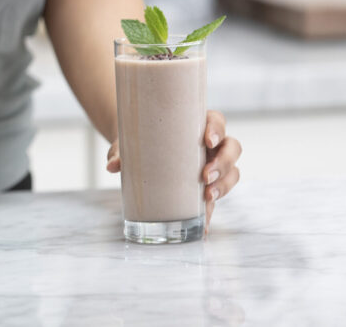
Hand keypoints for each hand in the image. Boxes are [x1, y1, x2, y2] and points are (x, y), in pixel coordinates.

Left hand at [105, 110, 241, 231]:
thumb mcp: (128, 143)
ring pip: (232, 171)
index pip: (216, 121)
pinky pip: (217, 196)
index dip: (217, 130)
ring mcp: (212, 164)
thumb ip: (120, 152)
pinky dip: (212, 210)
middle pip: (232, 148)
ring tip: (208, 196)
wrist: (136, 151)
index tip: (207, 141)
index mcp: (196, 124)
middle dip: (223, 163)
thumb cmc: (139, 140)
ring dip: (224, 184)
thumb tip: (113, 166)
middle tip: (204, 175)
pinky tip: (205, 223)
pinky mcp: (207, 185)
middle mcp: (210, 144)